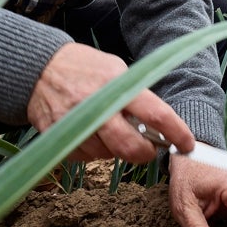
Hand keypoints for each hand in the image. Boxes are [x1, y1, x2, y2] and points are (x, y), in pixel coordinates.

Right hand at [26, 43, 194, 162]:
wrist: (39, 69)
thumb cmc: (84, 68)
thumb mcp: (116, 70)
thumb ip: (136, 95)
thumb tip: (159, 124)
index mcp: (118, 86)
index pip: (157, 115)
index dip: (177, 133)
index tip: (187, 144)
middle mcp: (98, 107)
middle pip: (131, 148)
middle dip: (146, 154)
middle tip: (149, 148)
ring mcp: (76, 125)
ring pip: (108, 156)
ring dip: (115, 149)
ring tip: (109, 128)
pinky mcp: (60, 139)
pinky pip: (86, 158)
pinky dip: (93, 151)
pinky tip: (90, 133)